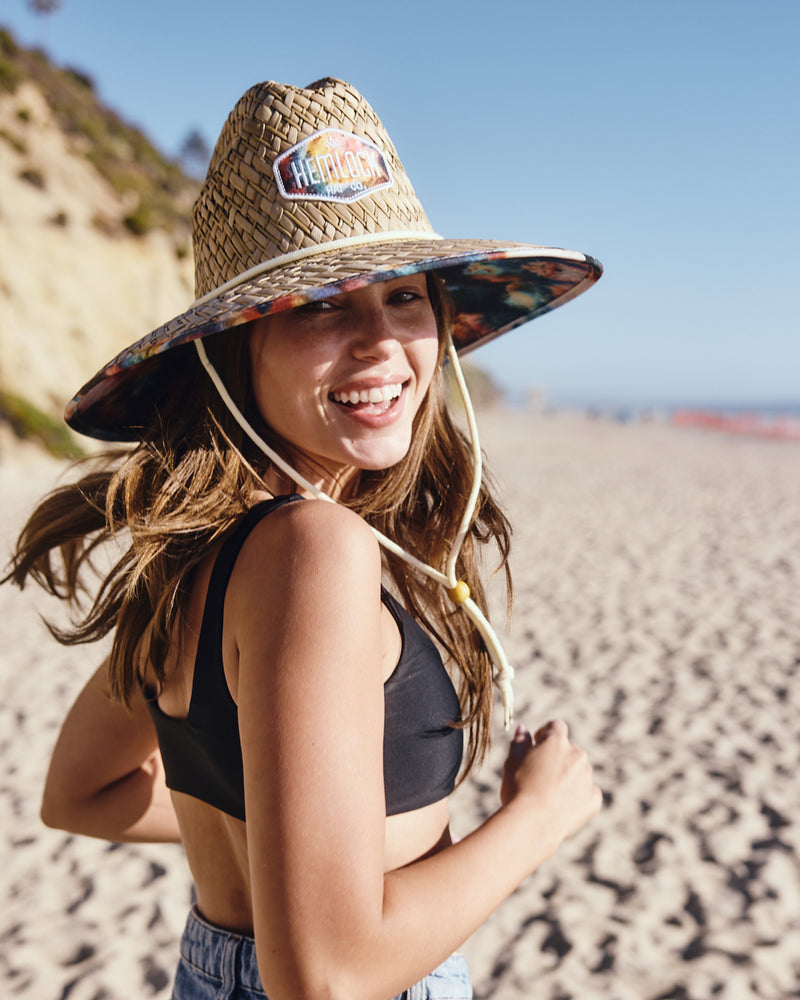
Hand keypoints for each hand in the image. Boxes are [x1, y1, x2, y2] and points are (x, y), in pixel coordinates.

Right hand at [500, 719, 601, 850]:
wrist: (532, 823)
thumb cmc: (518, 789)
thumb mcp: (512, 762)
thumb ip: (520, 742)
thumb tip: (524, 728)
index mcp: (556, 741)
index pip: (556, 726)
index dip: (545, 734)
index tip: (536, 745)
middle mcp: (577, 755)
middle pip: (569, 749)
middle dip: (558, 758)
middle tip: (539, 776)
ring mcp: (587, 777)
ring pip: (580, 771)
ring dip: (569, 777)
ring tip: (549, 795)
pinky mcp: (593, 799)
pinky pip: (588, 793)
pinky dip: (578, 797)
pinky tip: (562, 807)